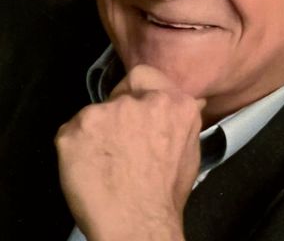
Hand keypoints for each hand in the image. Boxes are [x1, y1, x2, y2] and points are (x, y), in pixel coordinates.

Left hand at [55, 65, 204, 240]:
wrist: (137, 225)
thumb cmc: (165, 194)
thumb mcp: (190, 149)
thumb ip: (184, 118)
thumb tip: (192, 101)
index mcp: (173, 103)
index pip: (143, 76)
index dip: (134, 91)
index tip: (131, 106)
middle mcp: (141, 100)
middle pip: (118, 96)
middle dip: (117, 117)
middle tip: (119, 146)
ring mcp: (106, 111)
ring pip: (95, 114)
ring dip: (98, 133)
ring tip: (105, 162)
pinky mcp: (77, 127)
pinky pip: (72, 131)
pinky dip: (77, 147)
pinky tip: (89, 166)